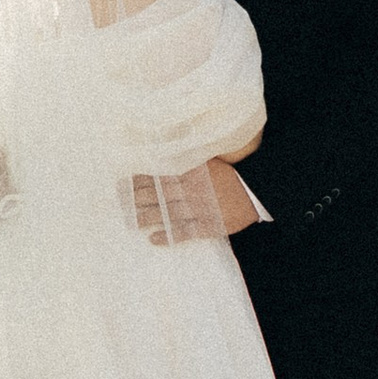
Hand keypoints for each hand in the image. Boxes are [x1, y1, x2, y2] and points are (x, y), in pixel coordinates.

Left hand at [125, 157, 260, 245]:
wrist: (258, 191)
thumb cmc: (232, 172)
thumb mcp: (210, 157)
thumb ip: (190, 152)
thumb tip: (168, 139)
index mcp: (191, 170)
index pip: (158, 174)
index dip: (139, 179)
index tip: (123, 182)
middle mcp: (192, 189)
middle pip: (157, 195)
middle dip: (137, 199)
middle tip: (120, 204)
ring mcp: (199, 209)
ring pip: (166, 214)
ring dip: (147, 218)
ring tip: (131, 221)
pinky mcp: (209, 225)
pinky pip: (184, 232)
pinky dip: (168, 236)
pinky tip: (153, 239)